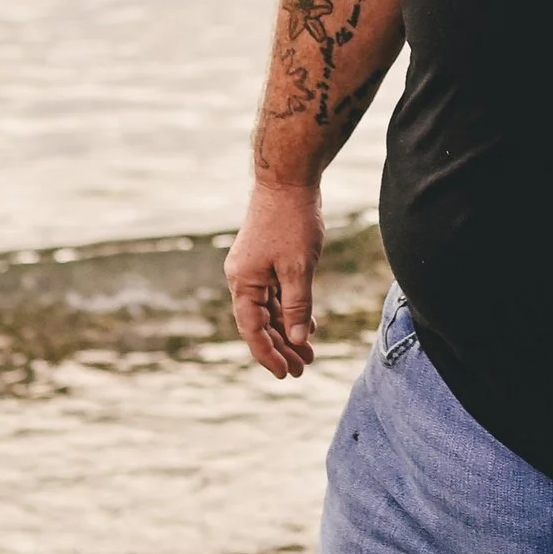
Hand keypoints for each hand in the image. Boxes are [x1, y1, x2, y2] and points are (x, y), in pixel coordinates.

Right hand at [225, 180, 323, 379]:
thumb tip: (297, 338)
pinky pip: (276, 293)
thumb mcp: (299, 268)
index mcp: (243, 282)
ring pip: (270, 309)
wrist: (288, 179)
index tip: (286, 374)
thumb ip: (297, 305)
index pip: (252, 329)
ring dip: (289, 330)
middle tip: (302, 369)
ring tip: (308, 353)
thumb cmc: (292, 221)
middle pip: (261, 323)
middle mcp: (243, 278)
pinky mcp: (266, 259)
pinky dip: (291, 309)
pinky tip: (309, 324)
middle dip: (282, 347)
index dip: (269, 354)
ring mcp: (254, 268)